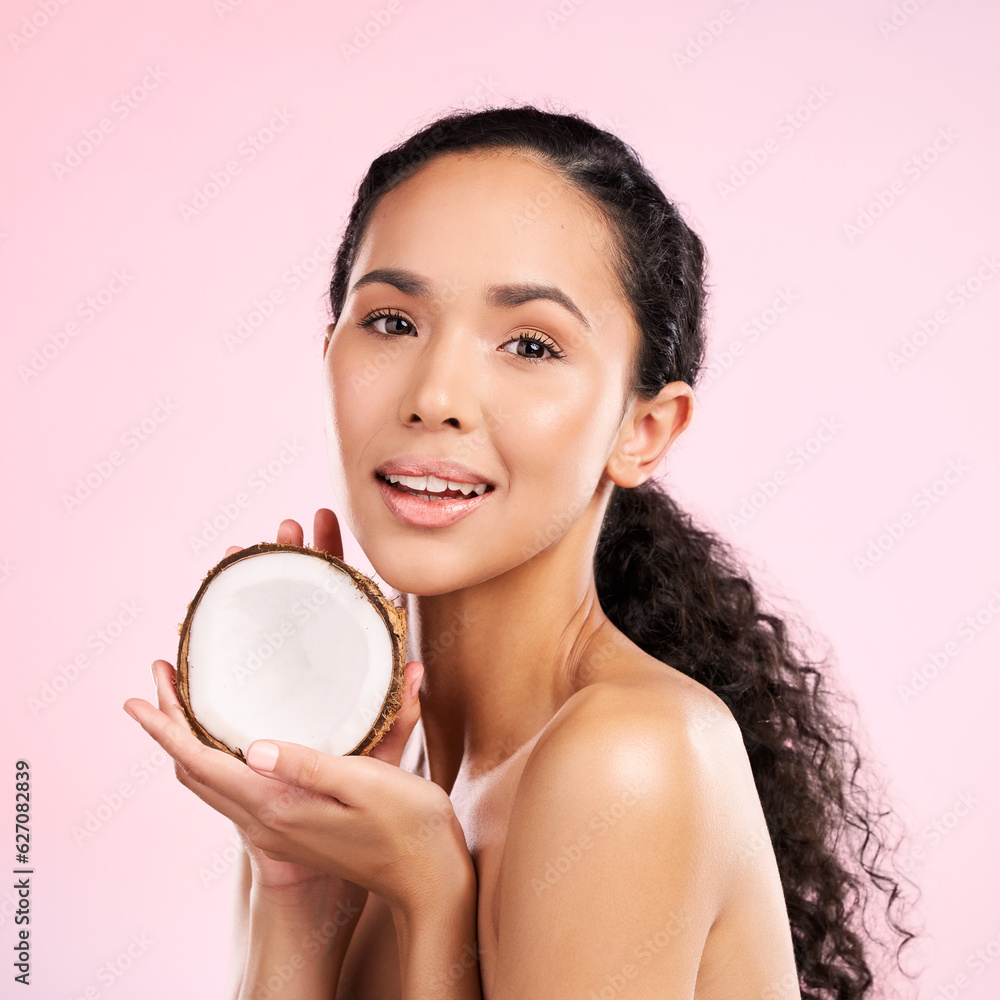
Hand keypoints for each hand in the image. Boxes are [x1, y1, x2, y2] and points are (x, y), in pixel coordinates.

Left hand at [124, 510, 453, 914]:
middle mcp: (266, 821)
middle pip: (194, 772)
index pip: (200, 764)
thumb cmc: (408, 826)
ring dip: (188, 741)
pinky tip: (230, 736)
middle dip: (168, 726)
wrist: (427, 878)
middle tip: (162, 678)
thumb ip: (311, 764)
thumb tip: (255, 746)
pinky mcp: (291, 826)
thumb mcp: (368, 784)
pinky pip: (232, 788)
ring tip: (183, 701)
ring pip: (210, 782)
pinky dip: (214, 757)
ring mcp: (276, 828)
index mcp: (277, 806)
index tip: (137, 697)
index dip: (165, 729)